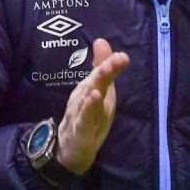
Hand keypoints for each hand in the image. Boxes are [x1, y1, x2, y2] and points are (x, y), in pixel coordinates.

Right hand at [57, 38, 129, 174]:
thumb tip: (101, 41)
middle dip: (104, 71)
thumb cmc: (86, 117)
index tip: (122, 56)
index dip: (110, 64)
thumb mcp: (99, 93)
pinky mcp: (80, 131)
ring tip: (105, 75)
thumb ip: (101, 68)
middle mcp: (85, 98)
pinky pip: (84, 119)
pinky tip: (94, 100)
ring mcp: (81, 114)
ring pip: (88, 99)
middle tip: (116, 60)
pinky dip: (89, 110)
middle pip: (94, 83)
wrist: (67, 149)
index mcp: (92, 89)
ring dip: (96, 87)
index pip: (101, 74)